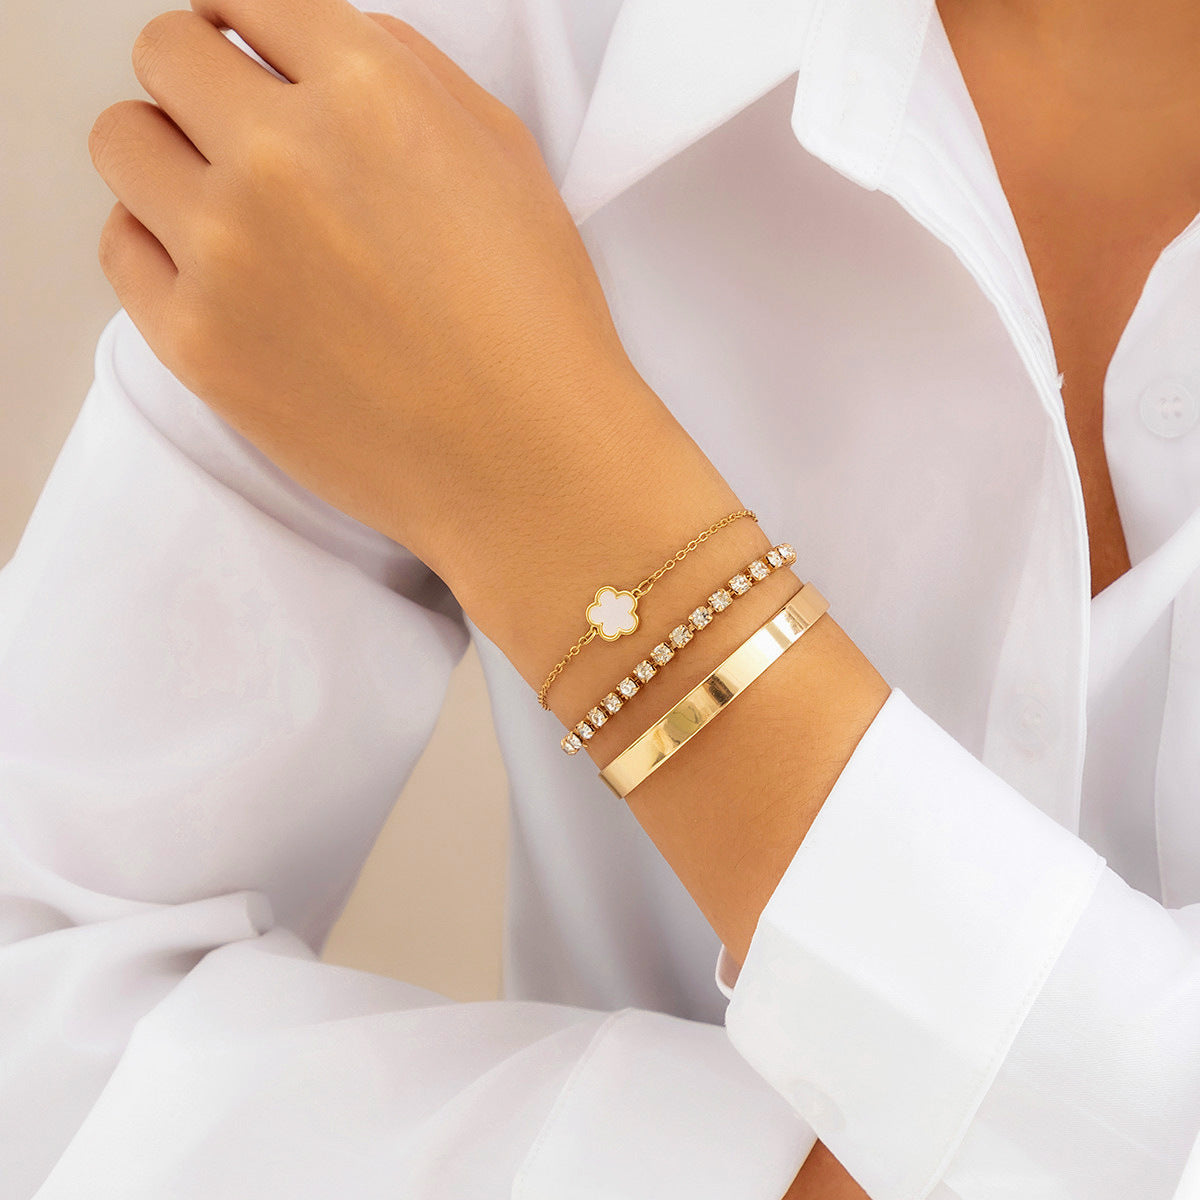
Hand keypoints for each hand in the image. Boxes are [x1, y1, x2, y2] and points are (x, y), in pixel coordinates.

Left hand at [88, 0, 668, 595]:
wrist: (528, 465)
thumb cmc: (536, 325)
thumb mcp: (507, 159)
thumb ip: (408, 72)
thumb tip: (323, 45)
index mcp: (370, 92)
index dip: (251, 26)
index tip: (250, 53)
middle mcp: (282, 156)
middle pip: (164, 53)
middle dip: (202, 81)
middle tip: (240, 132)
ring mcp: (226, 253)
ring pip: (123, 141)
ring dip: (168, 157)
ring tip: (225, 207)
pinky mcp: (196, 342)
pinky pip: (120, 249)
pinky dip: (157, 247)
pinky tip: (217, 275)